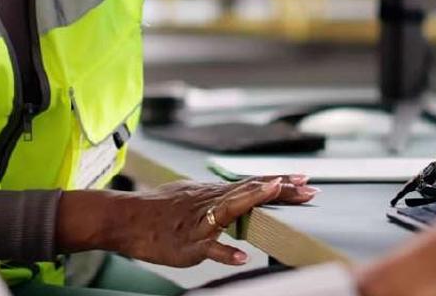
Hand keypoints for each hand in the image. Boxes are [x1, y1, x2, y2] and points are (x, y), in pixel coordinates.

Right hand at [54, 176, 316, 267]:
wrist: (126, 219)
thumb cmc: (157, 209)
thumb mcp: (190, 195)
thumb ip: (216, 198)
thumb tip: (237, 193)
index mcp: (211, 193)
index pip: (250, 184)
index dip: (278, 181)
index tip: (304, 179)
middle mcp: (209, 202)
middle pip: (249, 192)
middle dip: (280, 189)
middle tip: (309, 188)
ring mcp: (199, 222)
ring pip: (230, 209)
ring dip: (253, 200)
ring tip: (274, 192)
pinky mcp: (189, 243)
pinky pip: (208, 248)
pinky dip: (225, 252)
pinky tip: (242, 256)